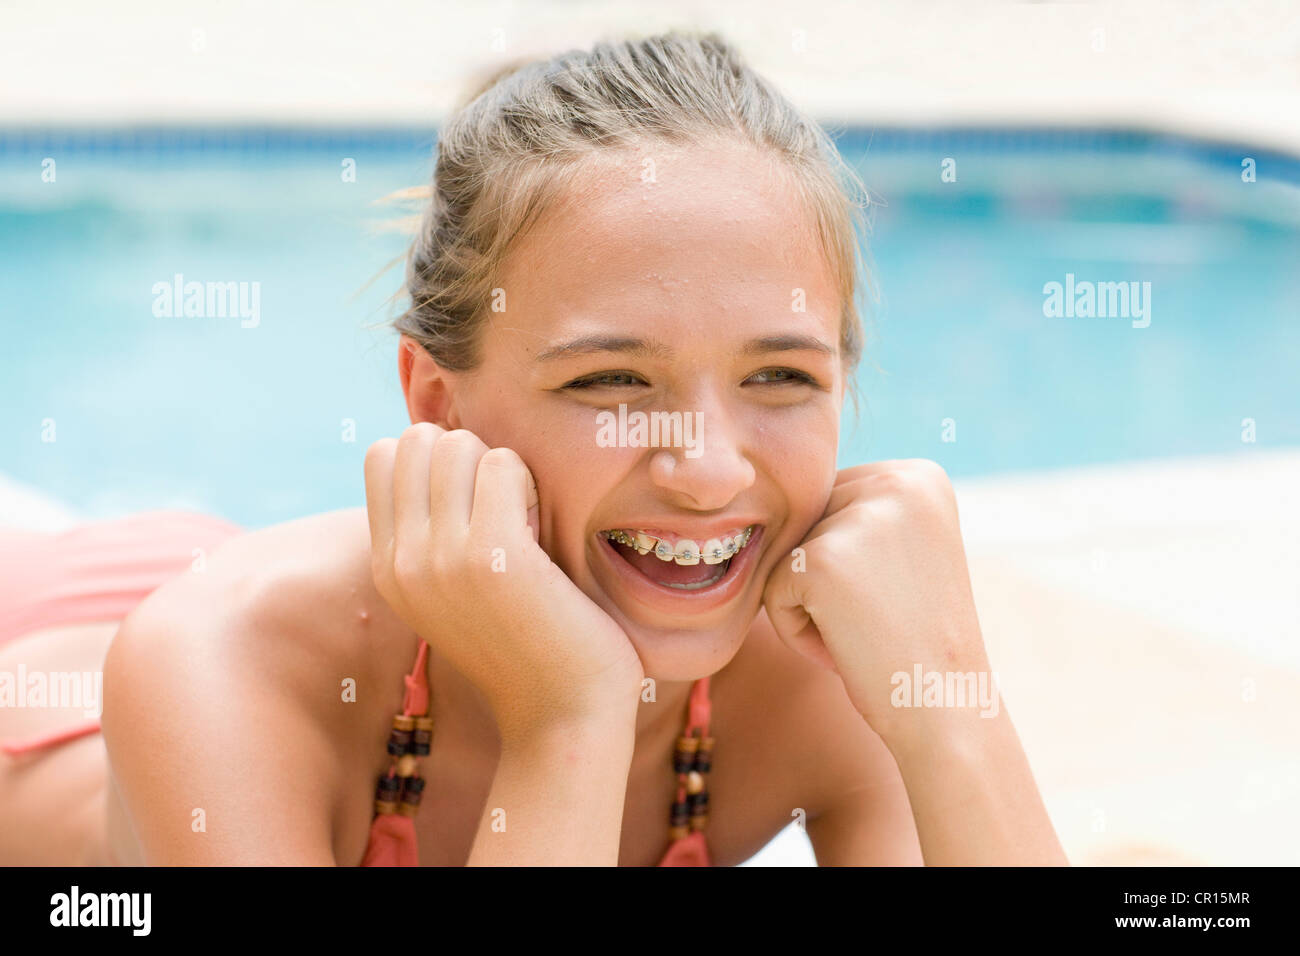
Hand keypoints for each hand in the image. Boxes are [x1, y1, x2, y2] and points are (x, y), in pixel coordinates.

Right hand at [364, 423, 644, 740]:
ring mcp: (441, 560)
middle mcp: (402, 563)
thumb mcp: (455, 589)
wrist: (564, 716)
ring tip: (524, 518)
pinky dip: (530, 480)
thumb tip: (441, 447)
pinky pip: (503, 463)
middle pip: (417, 439)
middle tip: (504, 506)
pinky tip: (542, 530)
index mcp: (387, 568)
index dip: (436, 457)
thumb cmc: (527, 643)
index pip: (383, 455)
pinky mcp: (492, 557)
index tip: (474, 501)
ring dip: (501, 465)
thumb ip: (433, 532)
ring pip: (457, 443)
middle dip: (469, 453)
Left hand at [761, 459, 992, 743]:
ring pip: (787, 554)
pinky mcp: (820, 560)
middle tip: (882, 619)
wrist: (946, 709)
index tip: (898, 595)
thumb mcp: (905, 550)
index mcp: (921, 475)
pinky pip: (772, 589)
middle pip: (807, 520)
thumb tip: (779, 489)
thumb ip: (860, 513)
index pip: (834, 498)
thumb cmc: (916, 640)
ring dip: (811, 604)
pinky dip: (796, 630)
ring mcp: (859, 518)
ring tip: (867, 632)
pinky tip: (847, 646)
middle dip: (826, 579)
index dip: (850, 559)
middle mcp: (896, 482)